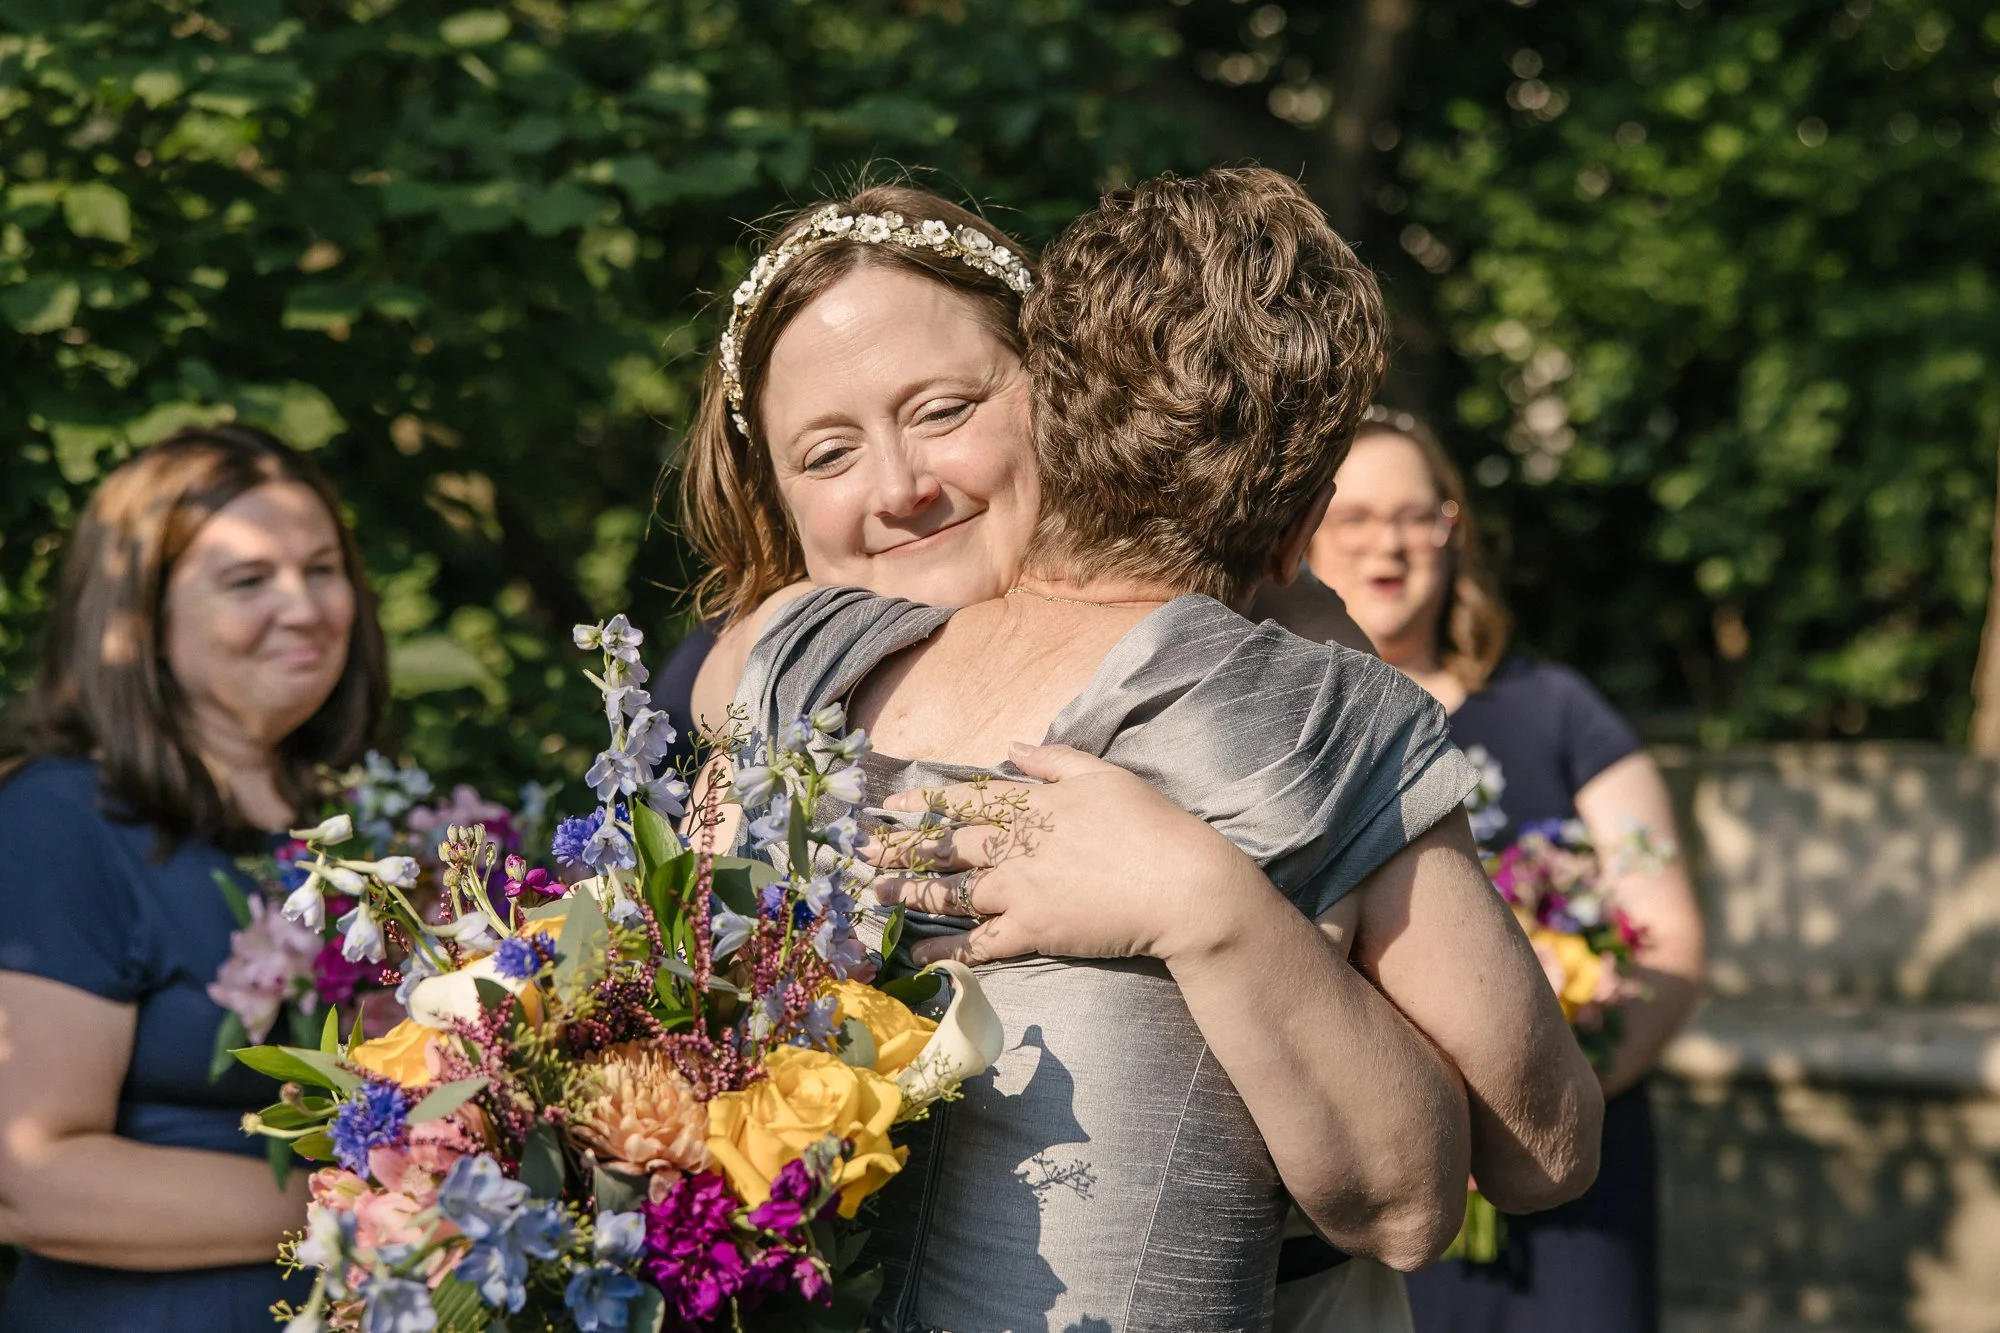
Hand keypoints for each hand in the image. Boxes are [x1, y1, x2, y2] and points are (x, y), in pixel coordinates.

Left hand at [864, 742, 1254, 966]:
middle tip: (860, 853)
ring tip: (872, 898)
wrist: (1182, 887)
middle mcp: (1015, 845)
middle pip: (943, 845)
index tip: (889, 803)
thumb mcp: (1104, 774)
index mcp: (1032, 802)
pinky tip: (915, 955)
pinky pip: (976, 944)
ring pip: (948, 893)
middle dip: (898, 848)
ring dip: (907, 895)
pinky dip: (943, 951)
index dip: (922, 800)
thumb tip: (1011, 745)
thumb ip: (1053, 758)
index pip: (964, 797)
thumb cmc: (1152, 826)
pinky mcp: (1032, 933)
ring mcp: (1020, 891)